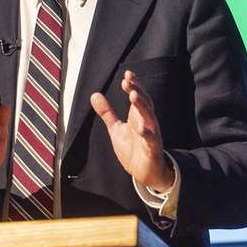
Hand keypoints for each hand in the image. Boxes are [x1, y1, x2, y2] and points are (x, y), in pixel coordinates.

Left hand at [90, 70, 173, 191]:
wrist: (145, 173)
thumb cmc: (133, 149)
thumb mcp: (116, 129)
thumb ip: (107, 113)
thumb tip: (94, 94)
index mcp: (138, 116)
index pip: (138, 96)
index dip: (134, 85)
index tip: (127, 73)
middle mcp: (147, 122)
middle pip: (144, 103)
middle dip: (136, 91)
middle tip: (127, 81)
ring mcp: (151, 135)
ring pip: (149, 117)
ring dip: (141, 106)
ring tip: (133, 95)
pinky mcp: (152, 149)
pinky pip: (151, 140)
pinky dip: (147, 133)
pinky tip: (141, 127)